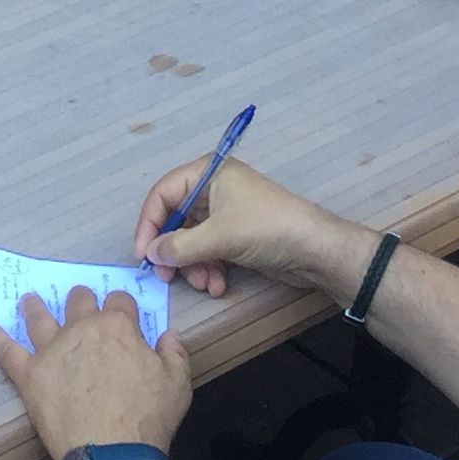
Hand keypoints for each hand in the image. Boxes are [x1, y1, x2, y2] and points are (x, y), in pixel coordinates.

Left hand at [0, 287, 190, 459]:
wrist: (113, 453)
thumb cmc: (148, 419)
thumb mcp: (178, 383)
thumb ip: (174, 352)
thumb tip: (167, 334)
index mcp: (118, 327)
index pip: (120, 301)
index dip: (123, 307)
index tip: (123, 313)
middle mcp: (82, 329)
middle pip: (79, 301)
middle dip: (81, 301)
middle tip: (79, 304)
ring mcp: (53, 350)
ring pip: (40, 317)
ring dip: (34, 307)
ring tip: (28, 300)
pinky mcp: (30, 374)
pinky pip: (7, 351)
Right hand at [132, 152, 322, 298]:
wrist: (314, 250)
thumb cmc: (266, 228)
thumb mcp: (219, 236)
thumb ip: (180, 246)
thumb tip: (151, 254)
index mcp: (208, 173)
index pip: (163, 194)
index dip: (149, 224)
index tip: (143, 254)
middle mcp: (213, 189)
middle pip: (176, 220)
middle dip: (174, 251)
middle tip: (167, 276)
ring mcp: (225, 214)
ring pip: (192, 240)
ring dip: (193, 265)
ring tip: (205, 284)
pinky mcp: (236, 236)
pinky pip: (209, 252)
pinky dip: (209, 269)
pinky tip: (218, 286)